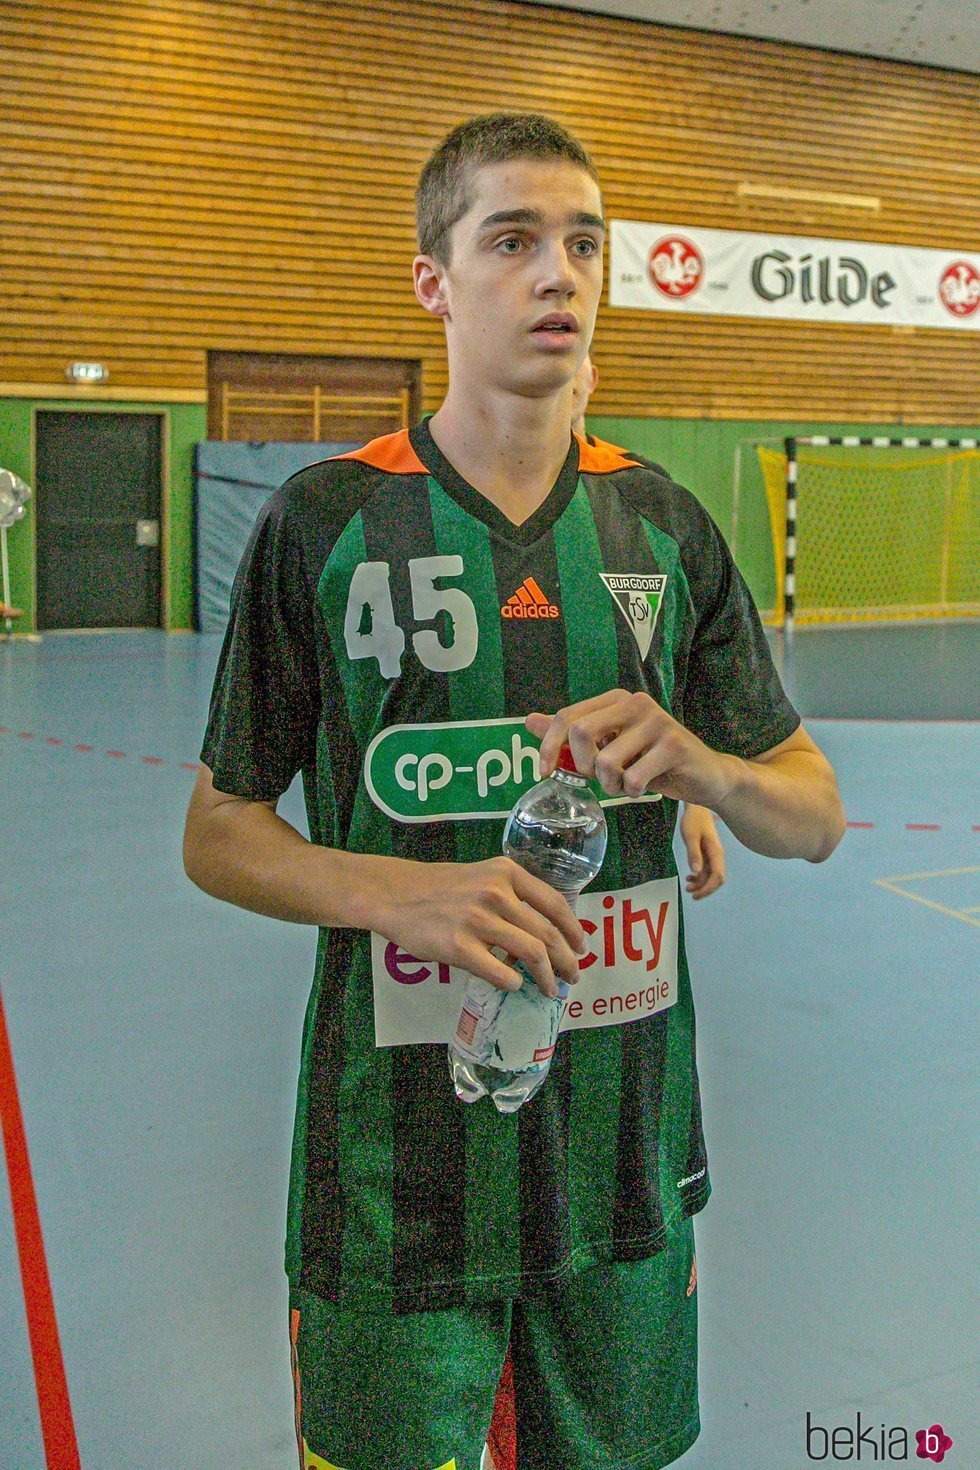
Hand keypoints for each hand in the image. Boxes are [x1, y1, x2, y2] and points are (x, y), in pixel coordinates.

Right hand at [374, 856, 587, 998]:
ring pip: (532, 954)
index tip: (582, 947)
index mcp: (507, 873)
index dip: (574, 930)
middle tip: (573, 975)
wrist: (397, 894)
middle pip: (548, 933)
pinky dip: (515, 983)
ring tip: (551, 988)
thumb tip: (547, 930)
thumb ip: (513, 895)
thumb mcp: (483, 875)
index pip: (555, 904)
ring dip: (548, 977)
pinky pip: (501, 973)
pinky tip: (515, 985)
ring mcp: (478, 920)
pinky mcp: (459, 947)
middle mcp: (497, 893)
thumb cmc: (442, 887)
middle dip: (567, 960)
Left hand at [525, 690, 731, 807]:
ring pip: (606, 762)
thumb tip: (529, 720)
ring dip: (611, 785)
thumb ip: (571, 734)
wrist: (705, 775)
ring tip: (627, 783)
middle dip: (583, 767)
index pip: (567, 717)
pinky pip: (633, 777)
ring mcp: (657, 721)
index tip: (544, 772)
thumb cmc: (652, 760)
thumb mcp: (609, 746)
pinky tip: (645, 786)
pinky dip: (633, 791)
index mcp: (616, 698)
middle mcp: (636, 702)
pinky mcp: (674, 744)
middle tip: (602, 778)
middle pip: (581, 734)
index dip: (548, 746)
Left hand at [680, 804, 725, 898]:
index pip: (717, 877)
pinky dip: (699, 876)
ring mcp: (713, 855)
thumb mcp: (691, 837)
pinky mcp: (708, 853)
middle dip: (705, 889)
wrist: (697, 808)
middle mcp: (717, 856)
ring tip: (687, 887)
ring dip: (701, 884)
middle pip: (717, 879)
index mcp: (716, 853)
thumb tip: (696, 872)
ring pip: (711, 876)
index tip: (696, 894)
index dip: (708, 888)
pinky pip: (707, 870)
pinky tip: (689, 877)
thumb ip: (694, 854)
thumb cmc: (694, 820)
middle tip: (692, 895)